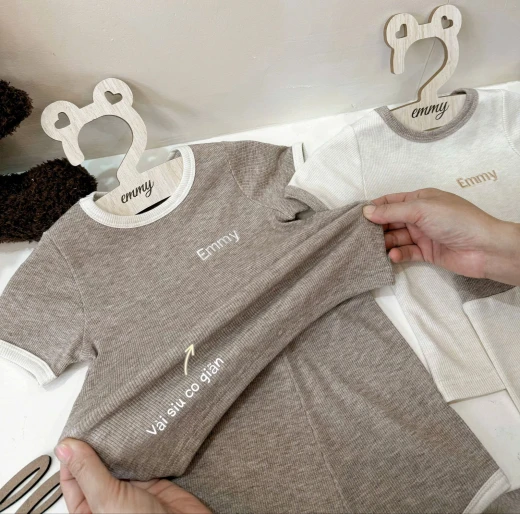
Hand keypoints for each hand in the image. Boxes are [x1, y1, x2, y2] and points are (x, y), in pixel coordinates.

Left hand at [55, 438, 210, 513]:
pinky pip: (141, 458)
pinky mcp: (153, 480)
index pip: (71, 477)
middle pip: (95, 465)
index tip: (77, 431)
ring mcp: (131, 489)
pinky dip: (140, 446)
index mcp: (89, 510)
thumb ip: (87, 472)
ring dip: (119, 444)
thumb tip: (66, 448)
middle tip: (98, 421)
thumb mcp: (106, 500)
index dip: (72, 454)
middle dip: (96, 445)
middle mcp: (108, 499)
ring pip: (119, 460)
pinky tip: (138, 433)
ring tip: (117, 423)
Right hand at [363, 188, 519, 285]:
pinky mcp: (426, 253)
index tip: (356, 216)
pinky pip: (406, 252)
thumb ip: (392, 211)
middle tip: (359, 236)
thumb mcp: (421, 209)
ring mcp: (423, 235)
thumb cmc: (455, 220)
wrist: (484, 248)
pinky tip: (392, 256)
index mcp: (420, 199)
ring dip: (385, 242)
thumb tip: (366, 211)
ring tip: (372, 249)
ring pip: (396, 237)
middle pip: (391, 220)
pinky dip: (398, 254)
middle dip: (376, 227)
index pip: (391, 201)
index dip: (374, 207)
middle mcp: (420, 216)